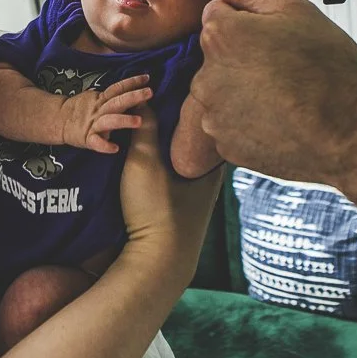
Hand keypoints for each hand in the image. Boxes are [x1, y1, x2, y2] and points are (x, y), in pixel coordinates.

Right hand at [60, 75, 152, 152]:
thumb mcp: (96, 99)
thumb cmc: (82, 110)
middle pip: (117, 101)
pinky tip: (115, 148)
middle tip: (149, 92)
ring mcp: (93, 124)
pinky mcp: (87, 138)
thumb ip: (112, 96)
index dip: (132, 82)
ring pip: (109, 120)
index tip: (147, 78)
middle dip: (133, 97)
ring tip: (139, 122)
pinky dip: (104, 145)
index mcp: (102, 99)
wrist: (58, 120)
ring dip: (124, 120)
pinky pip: (96, 142)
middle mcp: (99, 110)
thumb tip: (132, 90)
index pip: (118, 88)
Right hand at [119, 109, 222, 279]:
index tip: (182, 93)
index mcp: (212, 167)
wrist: (156, 264)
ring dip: (172, 151)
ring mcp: (197, 202)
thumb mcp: (145, 162)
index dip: (197, 110)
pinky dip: (166, 169)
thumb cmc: (158, 210)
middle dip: (183, 130)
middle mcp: (210, 183)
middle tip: (163, 107)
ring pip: (187, 166)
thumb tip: (144, 97)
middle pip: (199, 147)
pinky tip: (150, 162)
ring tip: (152, 130)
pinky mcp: (181, 215)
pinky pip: (177, 182)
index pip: (211, 128)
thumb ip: (144, 127)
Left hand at [191, 0, 356, 204]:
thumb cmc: (330, 66)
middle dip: (243, 55)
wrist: (354, 134)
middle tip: (286, 67)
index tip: (278, 38)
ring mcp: (213, 114)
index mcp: (220, 34)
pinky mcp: (224, 144)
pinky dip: (248, 120)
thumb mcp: (293, 10)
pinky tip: (280, 119)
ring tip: (285, 95)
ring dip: (242, 88)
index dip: (250, 22)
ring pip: (221, 89)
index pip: (218, 14)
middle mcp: (205, 74)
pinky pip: (229, 122)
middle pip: (217, 53)